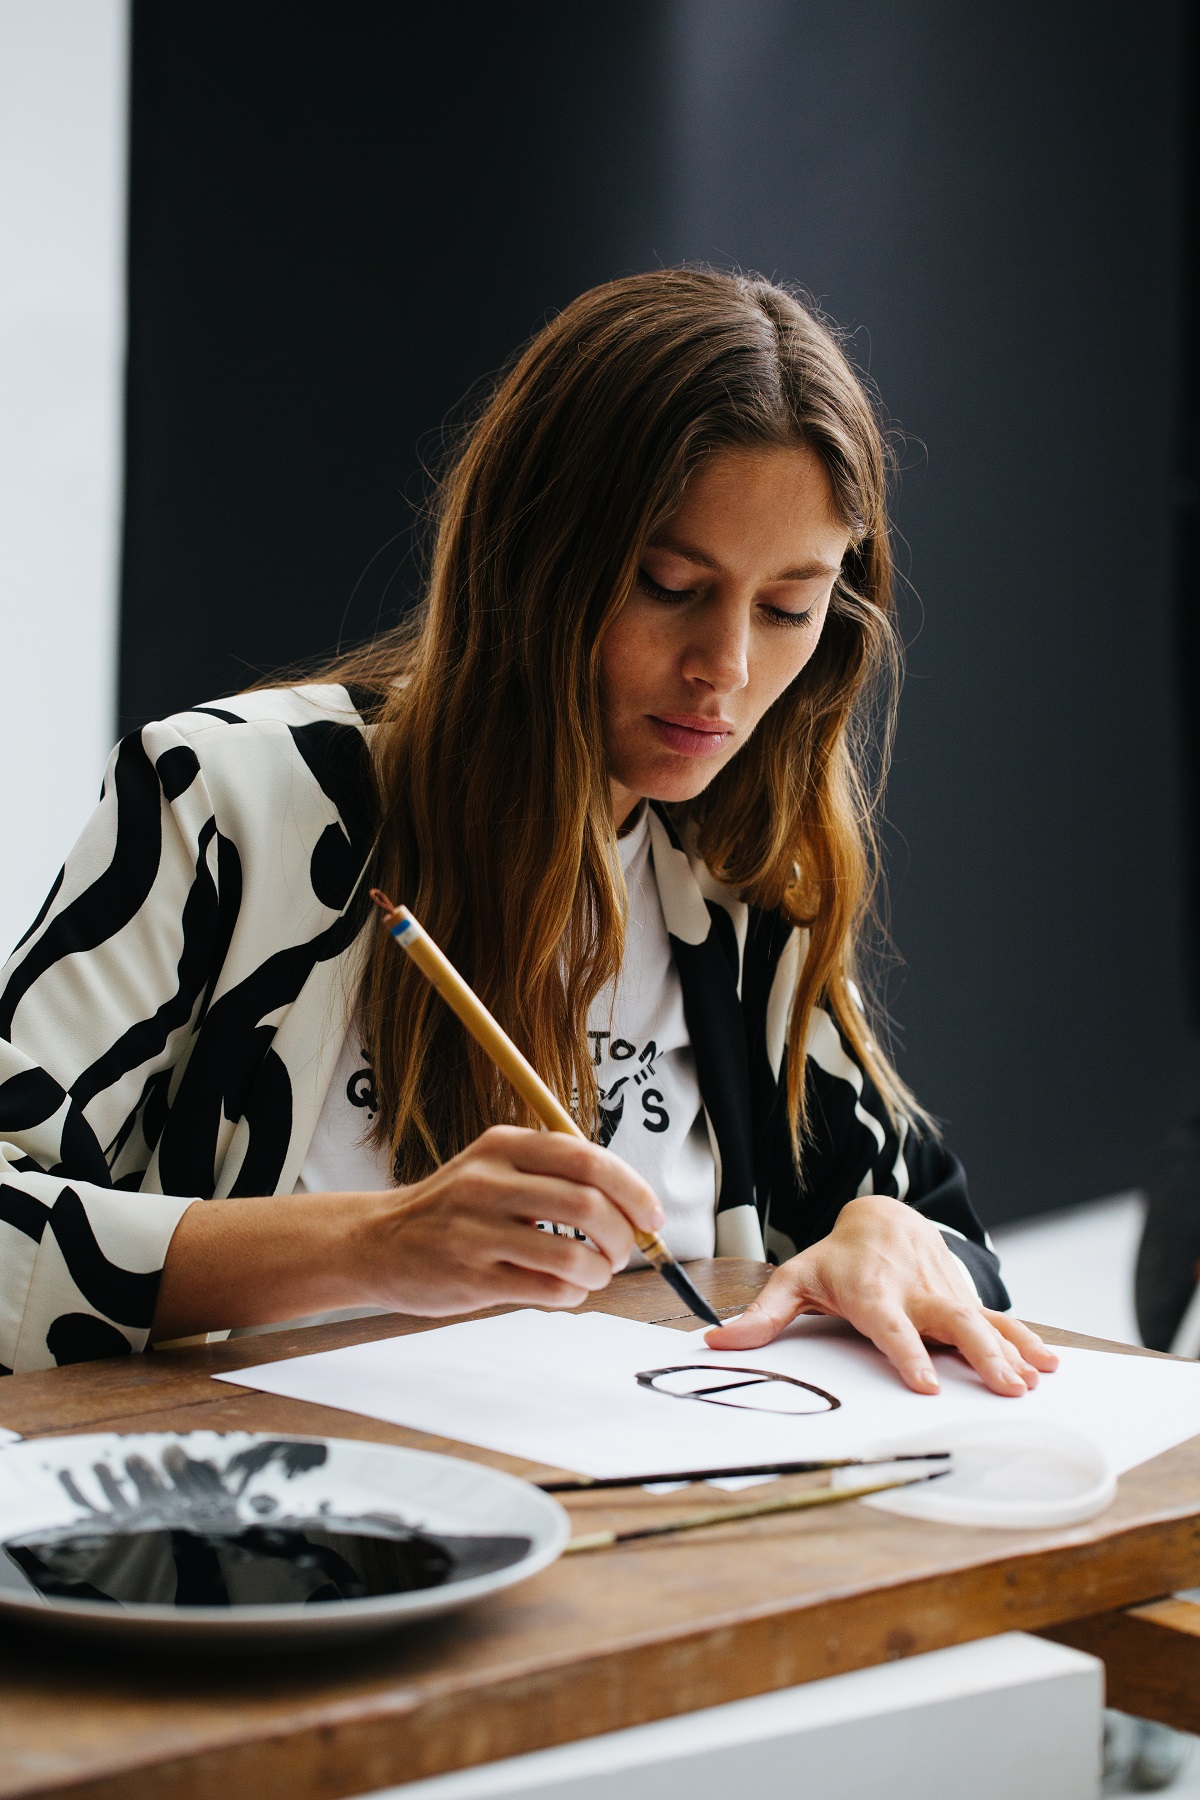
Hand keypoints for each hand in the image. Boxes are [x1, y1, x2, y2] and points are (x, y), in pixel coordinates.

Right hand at [152, 1126, 663, 1339]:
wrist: (377, 1242)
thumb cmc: (451, 1209)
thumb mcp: (494, 1167)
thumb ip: (554, 1176)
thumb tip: (631, 1205)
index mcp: (502, 1146)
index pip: (587, 1159)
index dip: (633, 1189)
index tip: (651, 1216)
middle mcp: (488, 1182)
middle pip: (588, 1206)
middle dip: (623, 1235)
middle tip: (624, 1250)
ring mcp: (476, 1232)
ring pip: (572, 1255)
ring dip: (600, 1271)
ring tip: (594, 1273)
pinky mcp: (471, 1278)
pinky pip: (547, 1291)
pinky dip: (572, 1295)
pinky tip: (564, 1290)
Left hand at [704, 1194, 1057, 1395]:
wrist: (883, 1217)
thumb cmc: (837, 1258)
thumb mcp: (795, 1279)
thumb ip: (762, 1316)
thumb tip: (716, 1342)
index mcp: (872, 1293)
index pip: (890, 1325)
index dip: (908, 1352)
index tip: (925, 1382)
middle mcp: (915, 1293)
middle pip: (952, 1322)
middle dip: (980, 1354)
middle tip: (1004, 1387)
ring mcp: (944, 1295)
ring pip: (983, 1320)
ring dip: (1010, 1349)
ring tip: (1034, 1380)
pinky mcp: (965, 1298)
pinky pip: (999, 1319)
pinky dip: (1026, 1340)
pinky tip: (1050, 1363)